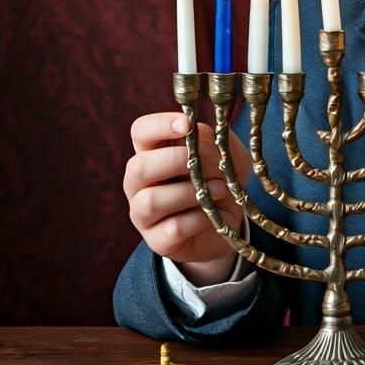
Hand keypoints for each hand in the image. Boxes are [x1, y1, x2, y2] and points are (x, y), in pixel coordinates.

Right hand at [123, 112, 250, 285]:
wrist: (227, 223)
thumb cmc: (220, 179)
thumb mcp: (224, 154)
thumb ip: (211, 139)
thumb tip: (198, 132)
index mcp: (152, 153)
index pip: (140, 131)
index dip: (159, 125)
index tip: (186, 124)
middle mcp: (140, 183)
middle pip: (138, 167)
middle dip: (174, 161)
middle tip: (206, 162)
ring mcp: (144, 213)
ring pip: (152, 201)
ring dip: (191, 192)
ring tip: (220, 189)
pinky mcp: (158, 240)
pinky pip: (173, 228)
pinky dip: (199, 219)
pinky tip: (214, 214)